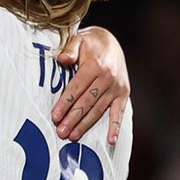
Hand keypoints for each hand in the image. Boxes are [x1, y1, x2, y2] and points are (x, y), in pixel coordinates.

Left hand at [53, 25, 131, 147]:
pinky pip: (119, 113)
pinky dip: (116, 127)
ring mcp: (117, 87)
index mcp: (95, 65)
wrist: (111, 42)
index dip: (65, 103)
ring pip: (98, 109)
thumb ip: (70, 49)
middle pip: (87, 102)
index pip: (76, 88)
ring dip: (85, 125)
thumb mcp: (78, 39)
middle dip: (72, 118)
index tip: (55, 117)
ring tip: (73, 136)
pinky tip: (111, 140)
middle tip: (61, 132)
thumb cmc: (90, 43)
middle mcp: (108, 77)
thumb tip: (63, 59)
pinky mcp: (124, 93)